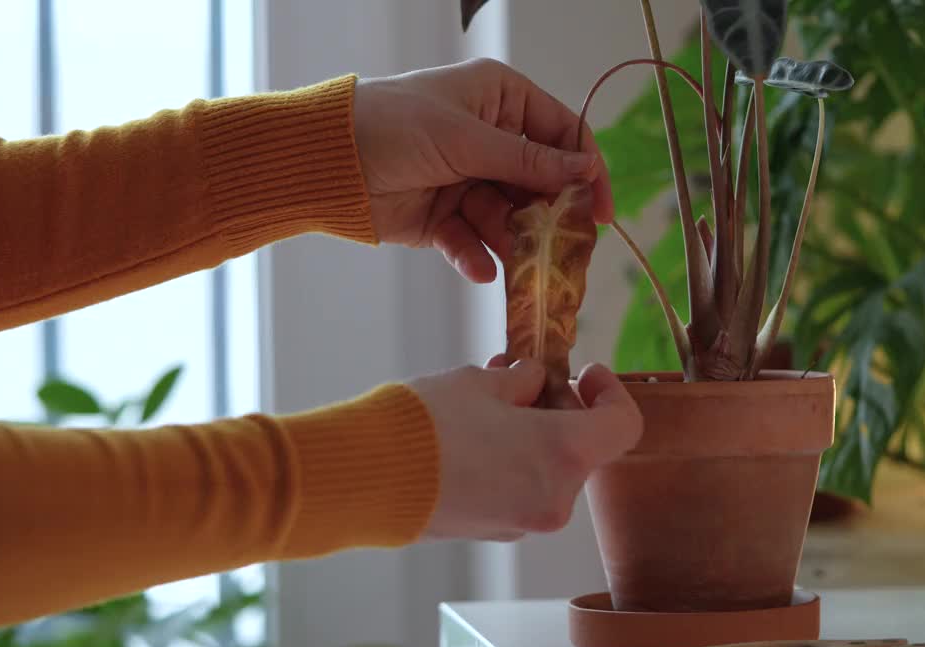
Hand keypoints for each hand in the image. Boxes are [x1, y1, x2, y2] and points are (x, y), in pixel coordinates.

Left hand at [353, 58, 613, 282]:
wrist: (322, 161)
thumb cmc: (392, 125)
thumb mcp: (466, 140)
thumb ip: (527, 163)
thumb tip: (585, 172)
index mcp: (500, 100)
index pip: (561, 134)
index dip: (586, 171)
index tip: (601, 212)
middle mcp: (488, 139)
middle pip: (539, 185)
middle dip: (548, 218)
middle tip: (564, 249)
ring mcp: (465, 180)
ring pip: (508, 219)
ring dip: (512, 242)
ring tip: (517, 263)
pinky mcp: (442, 218)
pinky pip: (471, 242)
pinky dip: (475, 256)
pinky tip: (479, 268)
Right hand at [408, 355, 641, 541]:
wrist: (366, 479)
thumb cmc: (427, 424)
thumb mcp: (480, 383)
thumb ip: (523, 381)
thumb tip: (534, 383)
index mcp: (565, 455)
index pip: (623, 426)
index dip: (611, 394)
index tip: (584, 374)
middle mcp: (555, 498)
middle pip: (581, 448)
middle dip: (557, 408)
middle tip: (521, 377)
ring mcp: (523, 522)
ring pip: (548, 469)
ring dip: (531, 433)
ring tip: (487, 399)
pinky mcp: (492, 532)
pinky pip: (519, 490)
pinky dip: (511, 460)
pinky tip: (473, 433)